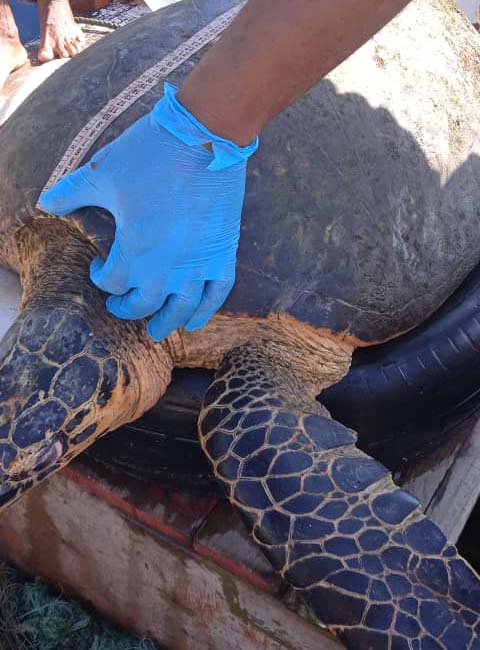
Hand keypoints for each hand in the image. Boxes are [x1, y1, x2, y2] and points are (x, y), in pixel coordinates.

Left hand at [38, 83, 257, 340]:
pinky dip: (207, 311)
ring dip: (168, 324)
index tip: (96, 266)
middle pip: (144, 305)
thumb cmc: (151, 154)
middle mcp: (168, 266)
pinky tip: (197, 321)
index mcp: (135, 249)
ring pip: (182, 309)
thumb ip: (71, 192)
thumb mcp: (102, 171)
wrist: (205, 136)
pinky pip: (217, 293)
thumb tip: (45, 203)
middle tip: (122, 307)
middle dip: (128, 309)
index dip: (99, 278)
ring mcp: (200, 263)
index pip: (112, 281)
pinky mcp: (224, 253)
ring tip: (160, 332)